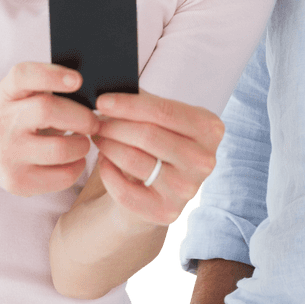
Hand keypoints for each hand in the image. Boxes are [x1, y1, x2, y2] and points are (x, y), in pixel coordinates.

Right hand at [0, 62, 100, 195]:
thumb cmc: (24, 118)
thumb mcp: (28, 94)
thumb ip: (51, 85)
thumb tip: (92, 92)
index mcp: (9, 93)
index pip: (22, 75)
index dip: (51, 74)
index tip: (78, 80)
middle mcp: (3, 121)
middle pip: (46, 111)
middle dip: (81, 117)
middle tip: (94, 123)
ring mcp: (7, 154)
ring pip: (59, 149)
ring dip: (82, 145)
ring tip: (83, 142)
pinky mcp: (18, 182)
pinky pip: (62, 176)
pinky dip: (78, 167)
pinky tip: (75, 160)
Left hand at [91, 92, 223, 227]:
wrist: (159, 188)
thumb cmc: (159, 142)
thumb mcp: (161, 118)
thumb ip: (145, 102)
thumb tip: (111, 91)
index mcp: (210, 128)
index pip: (164, 111)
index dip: (129, 105)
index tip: (102, 100)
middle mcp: (205, 160)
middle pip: (148, 135)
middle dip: (114, 126)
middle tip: (94, 121)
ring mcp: (188, 189)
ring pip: (135, 160)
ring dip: (108, 146)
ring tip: (98, 138)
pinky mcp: (167, 212)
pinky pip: (125, 190)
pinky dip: (108, 172)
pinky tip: (104, 161)